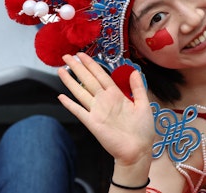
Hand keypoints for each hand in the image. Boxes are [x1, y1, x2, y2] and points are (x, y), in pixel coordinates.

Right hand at [58, 52, 154, 166]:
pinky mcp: (93, 123)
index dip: (92, 64)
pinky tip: (61, 97)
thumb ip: (138, 88)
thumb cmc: (142, 130)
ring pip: (81, 92)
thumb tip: (134, 71)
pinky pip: (79, 111)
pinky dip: (70, 105)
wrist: (138, 150)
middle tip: (67, 56)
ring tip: (61, 70)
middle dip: (78, 67)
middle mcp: (104, 101)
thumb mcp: (144, 105)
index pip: (101, 75)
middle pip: (88, 80)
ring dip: (70, 81)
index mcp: (116, 95)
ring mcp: (97, 111)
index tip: (82, 55)